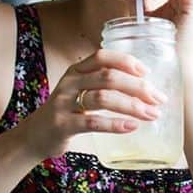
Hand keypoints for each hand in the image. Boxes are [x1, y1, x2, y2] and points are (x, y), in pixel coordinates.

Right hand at [18, 49, 168, 159]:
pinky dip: (115, 124)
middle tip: (158, 98)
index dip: (126, 61)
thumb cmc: (66, 112)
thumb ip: (102, 84)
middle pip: (108, 77)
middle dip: (138, 87)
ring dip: (132, 106)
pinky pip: (92, 122)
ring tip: (151, 114)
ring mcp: (64, 103)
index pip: (102, 56)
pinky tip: (131, 127)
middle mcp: (70, 82)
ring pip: (102, 98)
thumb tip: (144, 87)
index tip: (147, 72)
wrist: (34, 136)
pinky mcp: (62, 125)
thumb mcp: (80, 91)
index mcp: (76, 70)